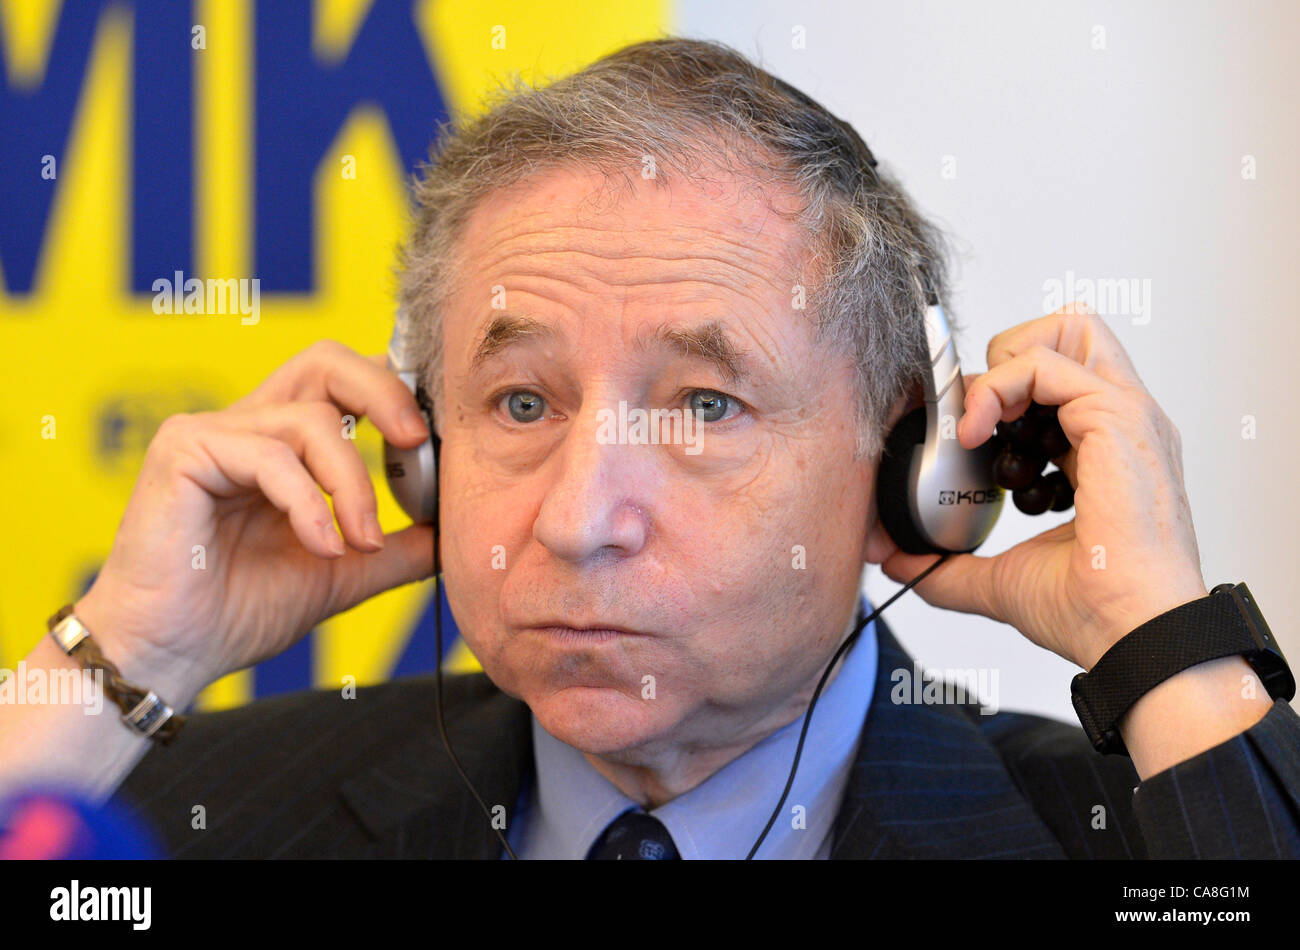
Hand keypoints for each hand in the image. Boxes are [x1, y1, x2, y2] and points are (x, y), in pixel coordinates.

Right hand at [73, 340, 435, 696]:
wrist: (172, 654)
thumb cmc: (238, 610)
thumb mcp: (340, 572)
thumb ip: (392, 547)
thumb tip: (450, 533)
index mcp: (284, 442)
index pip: (347, 383)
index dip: (397, 396)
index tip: (436, 443)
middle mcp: (248, 424)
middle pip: (327, 361)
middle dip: (385, 392)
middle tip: (418, 441)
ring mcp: (212, 431)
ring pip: (312, 421)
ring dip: (353, 485)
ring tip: (360, 542)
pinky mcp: (184, 450)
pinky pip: (271, 457)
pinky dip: (310, 504)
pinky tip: (322, 547)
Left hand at [880, 306, 1208, 670]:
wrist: (1130, 635)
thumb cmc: (1092, 611)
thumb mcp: (1002, 580)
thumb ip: (950, 567)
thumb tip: (897, 563)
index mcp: (1106, 451)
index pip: (1056, 385)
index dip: (1003, 394)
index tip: (964, 438)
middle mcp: (1121, 424)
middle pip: (1072, 333)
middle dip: (1011, 356)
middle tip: (978, 417)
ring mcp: (1126, 416)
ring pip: (1067, 328)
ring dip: (1004, 364)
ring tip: (976, 423)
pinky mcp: (1118, 418)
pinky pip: (1046, 364)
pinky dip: (997, 386)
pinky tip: (974, 432)